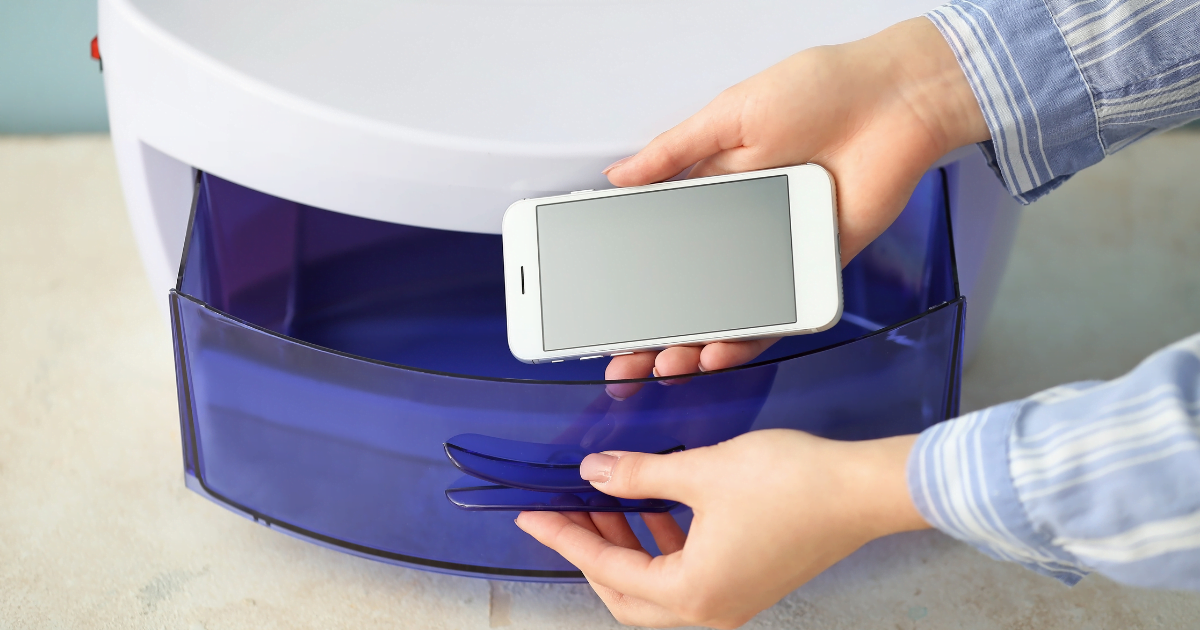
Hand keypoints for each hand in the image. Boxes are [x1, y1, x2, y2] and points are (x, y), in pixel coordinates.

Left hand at [516, 430, 927, 627]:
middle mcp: (711, 608)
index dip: (565, 538)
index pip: (607, 568)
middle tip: (566, 512)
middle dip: (592, 550)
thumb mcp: (701, 472)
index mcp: (693, 592)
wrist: (862, 490)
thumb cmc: (793, 485)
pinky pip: (687, 575)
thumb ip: (639, 476)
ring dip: (628, 545)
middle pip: (626, 594)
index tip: (534, 518)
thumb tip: (594, 473)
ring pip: (656, 585)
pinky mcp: (750, 582)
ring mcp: (734, 599)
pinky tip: (655, 507)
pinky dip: (661, 545)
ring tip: (607, 501)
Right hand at [603, 18, 987, 394]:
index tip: (606, 309)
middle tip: (626, 359)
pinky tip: (718, 353)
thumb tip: (619, 176)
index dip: (635, 280)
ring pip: (730, 313)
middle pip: (691, 291)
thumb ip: (674, 151)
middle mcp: (744, 227)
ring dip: (695, 344)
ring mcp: (779, 253)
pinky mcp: (817, 269)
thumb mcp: (730, 113)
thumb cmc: (822, 90)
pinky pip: (781, 315)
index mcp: (716, 189)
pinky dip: (749, 339)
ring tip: (666, 364)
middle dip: (655, 329)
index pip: (663, 247)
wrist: (893, 101)